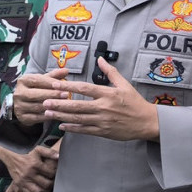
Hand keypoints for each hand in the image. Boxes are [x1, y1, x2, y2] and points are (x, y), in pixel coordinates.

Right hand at [0, 145, 58, 191]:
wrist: (12, 160)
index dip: (54, 174)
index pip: (50, 173)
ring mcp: (24, 181)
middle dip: (51, 185)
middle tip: (52, 183)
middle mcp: (30, 173)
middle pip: (45, 184)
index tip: (54, 174)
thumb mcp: (38, 150)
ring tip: (46, 189)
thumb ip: (49, 152)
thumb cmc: (27, 156)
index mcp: (35, 164)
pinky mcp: (20, 186)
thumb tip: (58, 156)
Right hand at [13, 68, 68, 126]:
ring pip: (37, 106)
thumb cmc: (36, 89)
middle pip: (36, 94)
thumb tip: (66, 70)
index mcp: (23, 81)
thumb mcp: (43, 81)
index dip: (50, 82)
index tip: (62, 84)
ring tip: (64, 104)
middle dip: (52, 94)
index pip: (36, 80)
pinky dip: (48, 115)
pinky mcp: (22, 117)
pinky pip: (37, 117)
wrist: (23, 105)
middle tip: (66, 94)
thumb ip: (54, 76)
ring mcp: (19, 106)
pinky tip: (57, 113)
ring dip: (51, 106)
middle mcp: (19, 93)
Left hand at [44, 57, 158, 140]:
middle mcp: (103, 107)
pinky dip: (73, 128)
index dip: (69, 86)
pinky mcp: (103, 132)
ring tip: (48, 112)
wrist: (146, 122)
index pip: (84, 88)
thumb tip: (100, 60)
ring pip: (78, 118)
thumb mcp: (124, 84)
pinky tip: (62, 126)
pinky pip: (85, 130)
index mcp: (107, 94)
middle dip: (60, 103)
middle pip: (77, 105)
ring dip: (62, 116)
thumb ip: (111, 72)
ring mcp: (102, 121)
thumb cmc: (135, 102)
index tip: (55, 84)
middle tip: (45, 101)